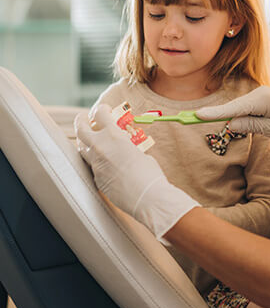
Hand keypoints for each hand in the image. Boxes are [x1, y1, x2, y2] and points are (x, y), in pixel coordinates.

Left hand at [75, 104, 198, 243]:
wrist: (147, 197)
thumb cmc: (150, 173)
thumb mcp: (140, 151)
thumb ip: (128, 146)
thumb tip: (125, 148)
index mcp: (113, 136)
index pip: (100, 114)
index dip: (102, 109)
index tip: (105, 110)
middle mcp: (100, 148)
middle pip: (81, 129)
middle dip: (81, 121)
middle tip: (84, 118)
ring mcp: (96, 165)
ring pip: (82, 149)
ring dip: (85, 142)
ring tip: (91, 140)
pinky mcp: (97, 179)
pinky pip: (92, 166)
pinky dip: (96, 162)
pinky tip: (105, 164)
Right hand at [197, 86, 269, 143]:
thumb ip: (250, 126)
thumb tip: (230, 124)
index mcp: (262, 100)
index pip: (233, 109)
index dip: (214, 113)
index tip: (197, 115)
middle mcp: (259, 93)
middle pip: (233, 108)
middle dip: (218, 115)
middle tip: (191, 119)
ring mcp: (261, 95)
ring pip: (238, 109)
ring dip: (230, 118)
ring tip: (212, 122)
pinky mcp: (262, 99)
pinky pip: (245, 108)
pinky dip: (238, 115)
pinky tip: (234, 122)